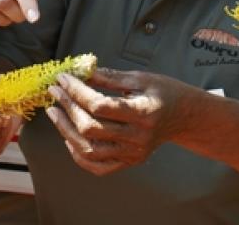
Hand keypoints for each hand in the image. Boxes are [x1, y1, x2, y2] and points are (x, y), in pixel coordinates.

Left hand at [46, 68, 191, 175]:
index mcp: (142, 112)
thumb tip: (83, 71)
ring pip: (89, 150)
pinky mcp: (129, 161)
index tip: (64, 78)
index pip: (100, 105)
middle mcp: (137, 138)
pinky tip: (68, 137)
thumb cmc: (164, 91)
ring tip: (55, 112)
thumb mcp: (141, 78)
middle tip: (55, 91)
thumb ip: (111, 77)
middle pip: (91, 127)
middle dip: (68, 107)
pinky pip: (98, 166)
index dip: (77, 91)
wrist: (184, 116)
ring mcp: (133, 154)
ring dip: (66, 130)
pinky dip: (79, 155)